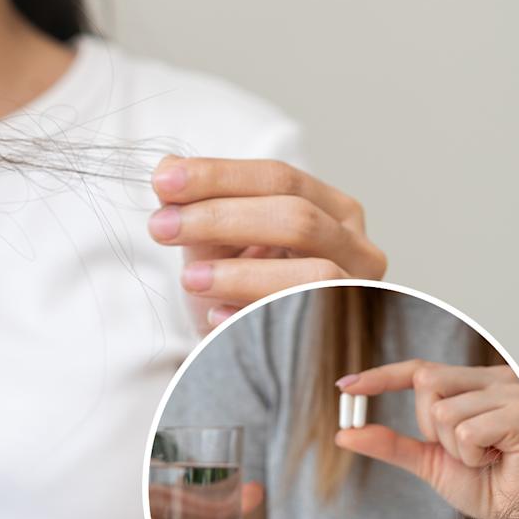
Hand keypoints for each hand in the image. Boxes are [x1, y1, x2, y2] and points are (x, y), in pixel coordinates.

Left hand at [149, 156, 386, 332]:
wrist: (246, 349)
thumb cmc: (234, 289)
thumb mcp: (212, 243)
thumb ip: (193, 206)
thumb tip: (167, 169)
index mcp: (330, 208)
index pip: (279, 178)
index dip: (220, 176)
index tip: (163, 182)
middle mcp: (356, 246)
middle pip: (297, 218)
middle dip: (223, 219)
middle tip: (161, 227)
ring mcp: (357, 294)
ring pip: (314, 274)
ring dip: (244, 274)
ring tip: (189, 277)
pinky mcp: (344, 337)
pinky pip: (308, 325)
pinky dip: (258, 317)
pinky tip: (215, 317)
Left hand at [335, 359, 518, 518]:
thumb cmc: (492, 487)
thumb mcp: (432, 463)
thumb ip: (391, 446)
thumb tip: (343, 434)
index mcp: (475, 386)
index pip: (420, 370)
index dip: (381, 376)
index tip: (344, 386)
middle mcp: (494, 381)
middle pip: (427, 380)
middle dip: (429, 424)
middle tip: (461, 451)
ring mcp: (510, 394)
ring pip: (444, 411)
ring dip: (456, 448)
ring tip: (490, 458)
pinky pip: (467, 430)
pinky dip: (474, 455)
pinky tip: (501, 461)